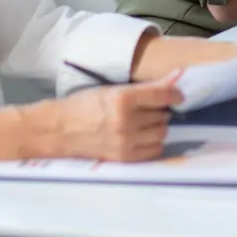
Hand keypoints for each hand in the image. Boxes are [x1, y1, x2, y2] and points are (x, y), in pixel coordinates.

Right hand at [52, 75, 180, 161]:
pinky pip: (154, 150)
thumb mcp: (111, 90)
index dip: (175, 94)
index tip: (178, 95)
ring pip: (161, 133)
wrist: (59, 130)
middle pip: (163, 115)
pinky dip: (153, 142)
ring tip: (144, 122)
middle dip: (160, 110)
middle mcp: (126, 121)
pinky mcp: (124, 157)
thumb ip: (143, 88)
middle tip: (149, 108)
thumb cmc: (83, 105)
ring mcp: (126, 141)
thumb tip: (174, 79)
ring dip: (158, 126)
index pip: (163, 95)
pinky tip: (142, 136)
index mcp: (122, 98)